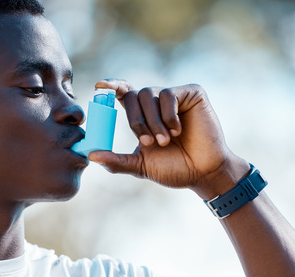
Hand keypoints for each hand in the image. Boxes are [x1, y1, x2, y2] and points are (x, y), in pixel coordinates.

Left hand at [87, 80, 248, 197]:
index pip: (124, 93)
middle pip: (134, 95)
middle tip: (149, 143)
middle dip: (136, 121)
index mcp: (144, 115)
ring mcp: (175, 96)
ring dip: (154, 122)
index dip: (112, 86)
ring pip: (149, 95)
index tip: (99, 87)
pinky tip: (179, 130)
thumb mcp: (140, 166)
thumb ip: (116, 161)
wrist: (203, 172)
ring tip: (166, 141)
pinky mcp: (192, 93)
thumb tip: (91, 155)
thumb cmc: (175, 169)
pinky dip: (169, 115)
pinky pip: (169, 94)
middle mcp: (158, 102)